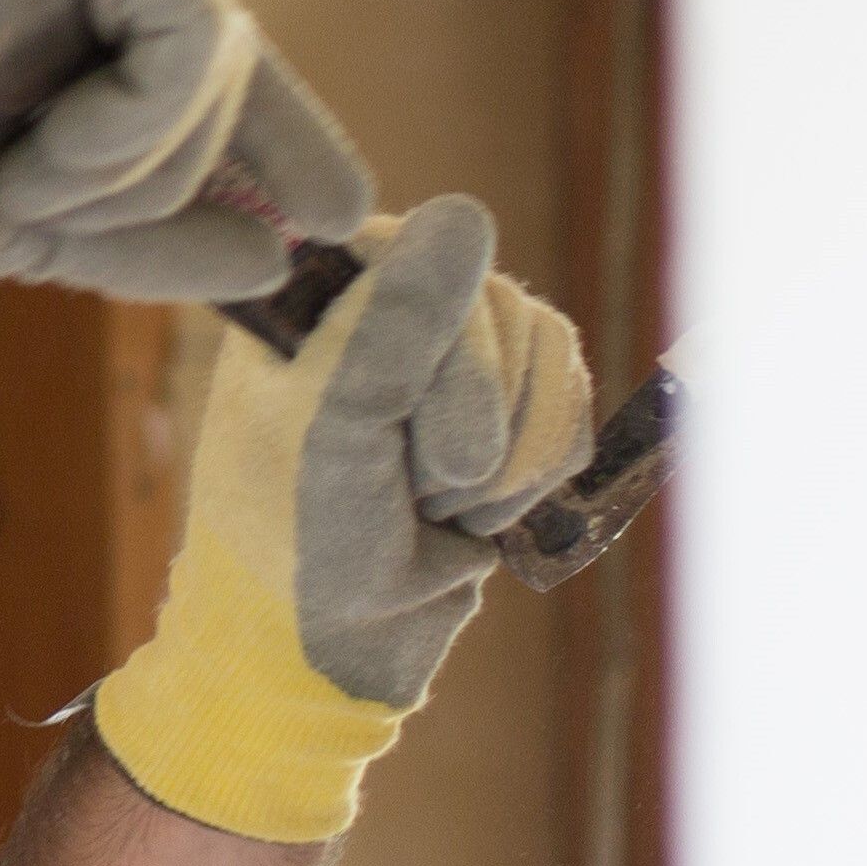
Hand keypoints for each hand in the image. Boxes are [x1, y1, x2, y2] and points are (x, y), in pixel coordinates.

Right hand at [0, 0, 365, 292]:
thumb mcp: (52, 215)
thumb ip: (163, 232)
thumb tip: (281, 258)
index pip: (209, 54)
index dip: (280, 136)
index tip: (336, 214)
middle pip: (224, 67)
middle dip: (164, 176)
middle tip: (43, 202)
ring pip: (214, 66)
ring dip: (123, 169)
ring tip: (15, 171)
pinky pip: (190, 49)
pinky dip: (126, 132)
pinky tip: (35, 147)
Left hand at [84, 197, 593, 841]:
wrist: (324, 651)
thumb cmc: (297, 539)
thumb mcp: (336, 429)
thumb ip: (398, 323)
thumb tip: (468, 214)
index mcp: (316, 289)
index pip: (426, 258)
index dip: (440, 359)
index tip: (393, 433)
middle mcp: (382, 303)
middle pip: (501, 307)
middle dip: (476, 421)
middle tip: (418, 487)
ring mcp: (448, 354)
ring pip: (548, 353)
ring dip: (510, 456)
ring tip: (440, 507)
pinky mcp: (500, 409)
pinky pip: (569, 401)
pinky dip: (538, 470)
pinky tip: (478, 514)